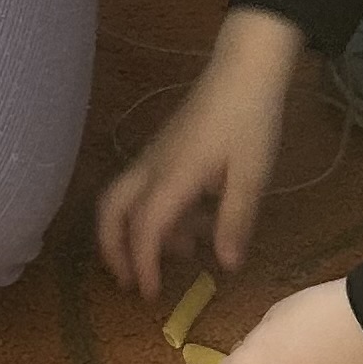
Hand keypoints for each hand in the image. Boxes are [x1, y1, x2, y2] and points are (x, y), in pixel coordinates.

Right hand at [98, 8, 302, 301]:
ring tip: (173, 258)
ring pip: (123, 199)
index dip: (142, 265)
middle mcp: (152, 167)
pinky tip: (190, 226)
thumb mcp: (252, 175)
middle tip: (130, 282)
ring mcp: (155, 156)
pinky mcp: (164, 149)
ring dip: (135, 233)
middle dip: (112, 250)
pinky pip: (144, 188)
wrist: (245, 68)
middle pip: (110, 211)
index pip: (143, 229)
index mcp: (172, 177)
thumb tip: (226, 265)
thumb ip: (236, 220)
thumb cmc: (251, 119)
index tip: (150, 295)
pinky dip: (154, 214)